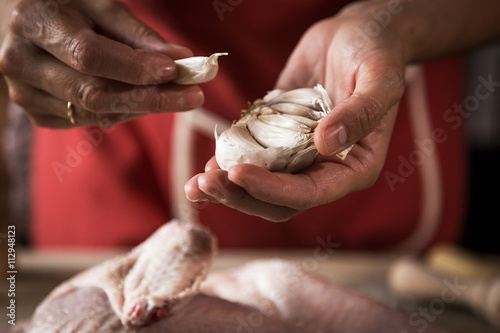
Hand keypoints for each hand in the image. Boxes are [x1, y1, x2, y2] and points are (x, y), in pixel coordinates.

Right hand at [0, 0, 203, 127]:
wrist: (23, 22)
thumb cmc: (66, 6)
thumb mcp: (99, 5)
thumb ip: (138, 35)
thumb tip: (181, 59)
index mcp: (34, 23)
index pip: (90, 55)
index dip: (135, 68)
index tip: (176, 71)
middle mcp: (21, 62)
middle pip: (94, 93)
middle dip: (150, 98)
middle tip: (192, 96)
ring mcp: (24, 94)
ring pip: (95, 113)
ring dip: (141, 107)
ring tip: (173, 95)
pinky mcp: (36, 114)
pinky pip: (89, 121)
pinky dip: (121, 113)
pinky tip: (138, 99)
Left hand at [185, 2, 405, 220]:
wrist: (355, 34)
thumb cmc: (377, 52)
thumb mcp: (379, 77)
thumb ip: (361, 112)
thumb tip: (326, 143)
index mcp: (353, 167)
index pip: (310, 193)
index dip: (273, 189)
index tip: (239, 174)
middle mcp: (324, 168)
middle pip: (279, 200)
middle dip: (242, 195)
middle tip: (206, 183)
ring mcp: (299, 154)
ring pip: (261, 186)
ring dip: (228, 188)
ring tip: (197, 183)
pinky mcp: (279, 136)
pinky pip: (252, 157)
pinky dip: (229, 163)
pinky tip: (207, 163)